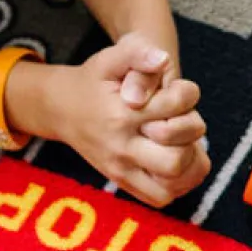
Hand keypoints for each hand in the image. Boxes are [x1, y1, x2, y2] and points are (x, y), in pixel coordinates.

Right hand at [30, 34, 209, 207]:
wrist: (60, 109)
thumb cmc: (92, 81)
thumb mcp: (109, 58)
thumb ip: (136, 52)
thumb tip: (162, 59)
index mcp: (122, 114)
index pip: (176, 107)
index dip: (188, 94)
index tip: (178, 91)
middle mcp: (121, 147)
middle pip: (176, 157)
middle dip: (191, 135)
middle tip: (182, 121)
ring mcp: (121, 169)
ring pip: (172, 183)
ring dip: (188, 163)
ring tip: (182, 142)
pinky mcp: (121, 182)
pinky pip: (160, 198)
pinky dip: (177, 184)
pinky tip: (175, 160)